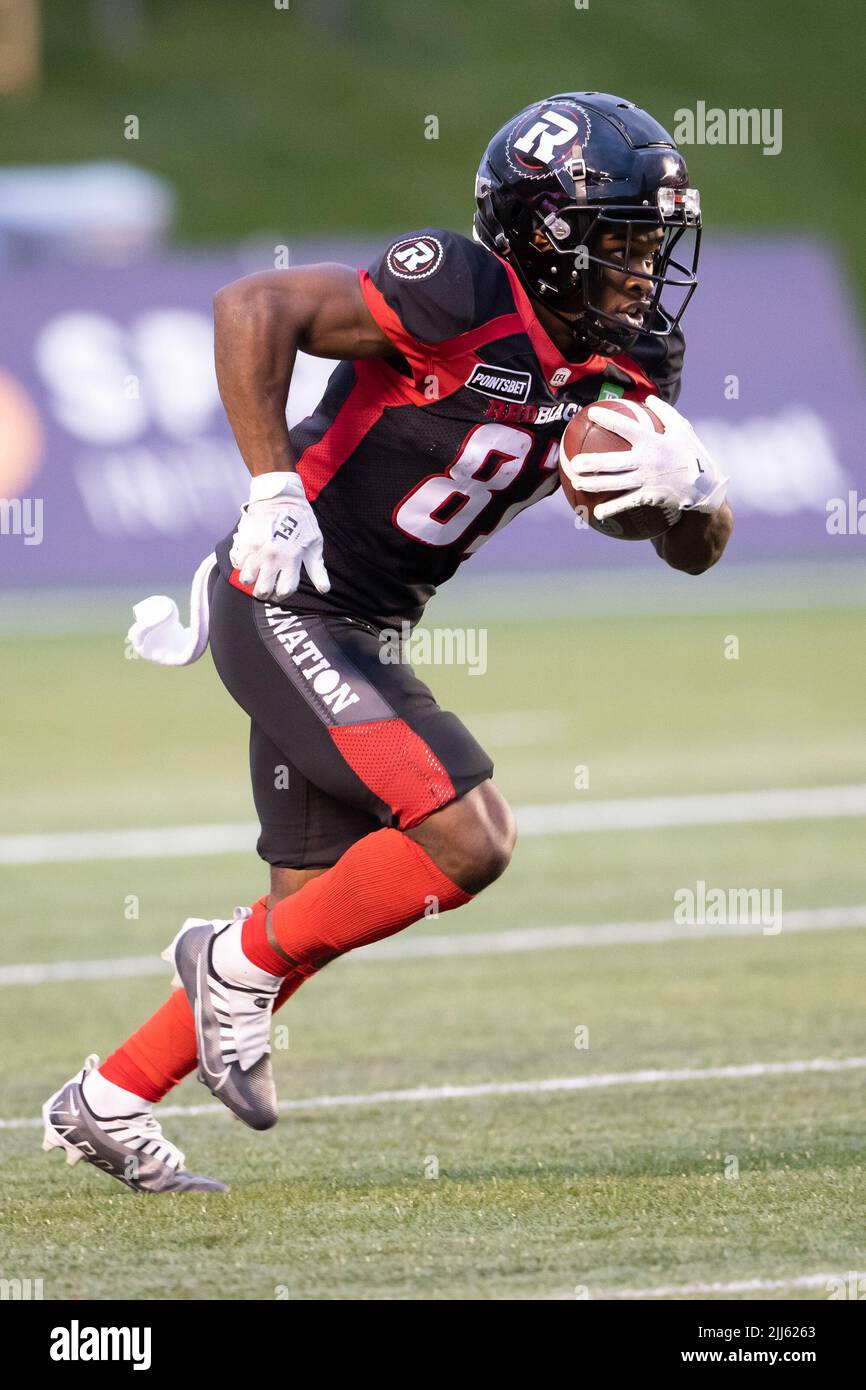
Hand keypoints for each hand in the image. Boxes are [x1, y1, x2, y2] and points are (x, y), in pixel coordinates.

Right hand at [229, 471, 329, 600]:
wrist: (280, 496)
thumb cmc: (301, 520)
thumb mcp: (314, 543)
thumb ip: (317, 569)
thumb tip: (324, 590)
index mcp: (291, 558)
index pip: (285, 590)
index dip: (283, 595)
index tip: (281, 592)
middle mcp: (272, 557)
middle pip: (262, 590)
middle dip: (265, 593)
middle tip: (266, 587)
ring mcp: (256, 549)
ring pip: (246, 579)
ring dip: (251, 580)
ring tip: (256, 575)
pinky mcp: (244, 541)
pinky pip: (237, 563)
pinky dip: (242, 565)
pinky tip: (250, 560)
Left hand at [562, 396, 728, 525]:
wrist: (706, 487)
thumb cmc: (692, 454)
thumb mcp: (683, 429)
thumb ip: (665, 413)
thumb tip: (648, 398)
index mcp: (654, 442)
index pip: (626, 427)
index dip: (608, 419)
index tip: (590, 413)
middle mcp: (647, 461)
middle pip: (613, 461)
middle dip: (591, 462)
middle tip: (573, 461)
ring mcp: (647, 481)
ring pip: (615, 483)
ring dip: (593, 484)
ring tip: (575, 483)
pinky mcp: (650, 498)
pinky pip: (626, 503)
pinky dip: (611, 509)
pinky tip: (595, 513)